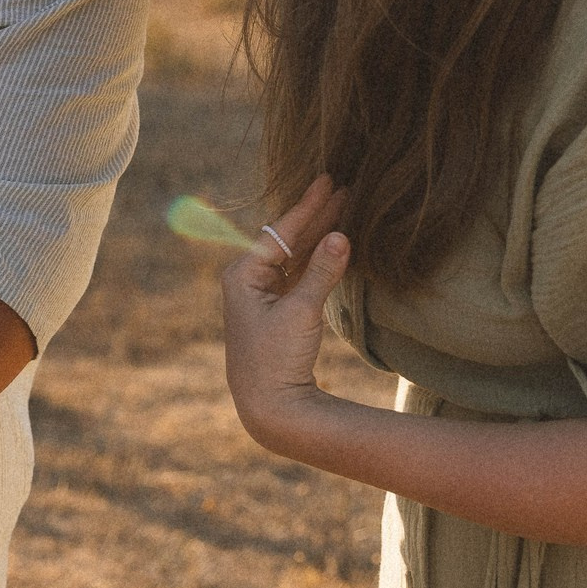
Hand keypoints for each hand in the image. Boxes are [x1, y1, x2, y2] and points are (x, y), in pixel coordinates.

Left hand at [220, 175, 350, 451]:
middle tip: (343, 186)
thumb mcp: (301, 312)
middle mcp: (248, 280)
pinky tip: (335, 241)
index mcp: (242, 274)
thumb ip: (322, 273)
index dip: (307, 207)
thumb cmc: (276, 358)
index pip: (280, 231)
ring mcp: (263, 295)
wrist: (270, 406)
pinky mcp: (279, 310)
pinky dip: (318, 258)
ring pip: (296, 255)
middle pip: (288, 239)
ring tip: (344, 206)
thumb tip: (340, 236)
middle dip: (316, 215)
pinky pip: (300, 274)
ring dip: (319, 233)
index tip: (328, 181)